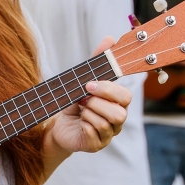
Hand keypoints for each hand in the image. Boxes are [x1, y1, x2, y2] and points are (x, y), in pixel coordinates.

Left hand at [48, 36, 131, 154]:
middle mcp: (117, 121)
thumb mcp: (84, 79)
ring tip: (80, 109)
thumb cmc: (75, 101)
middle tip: (83, 99)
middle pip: (119, 114)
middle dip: (98, 103)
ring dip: (88, 113)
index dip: (108, 90)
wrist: (58, 123)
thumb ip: (98, 61)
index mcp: (118, 104)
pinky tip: (78, 122)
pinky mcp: (95, 145)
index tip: (89, 84)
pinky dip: (83, 125)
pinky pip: (94, 135)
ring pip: (105, 124)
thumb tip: (110, 38)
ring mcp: (108, 135)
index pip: (126, 97)